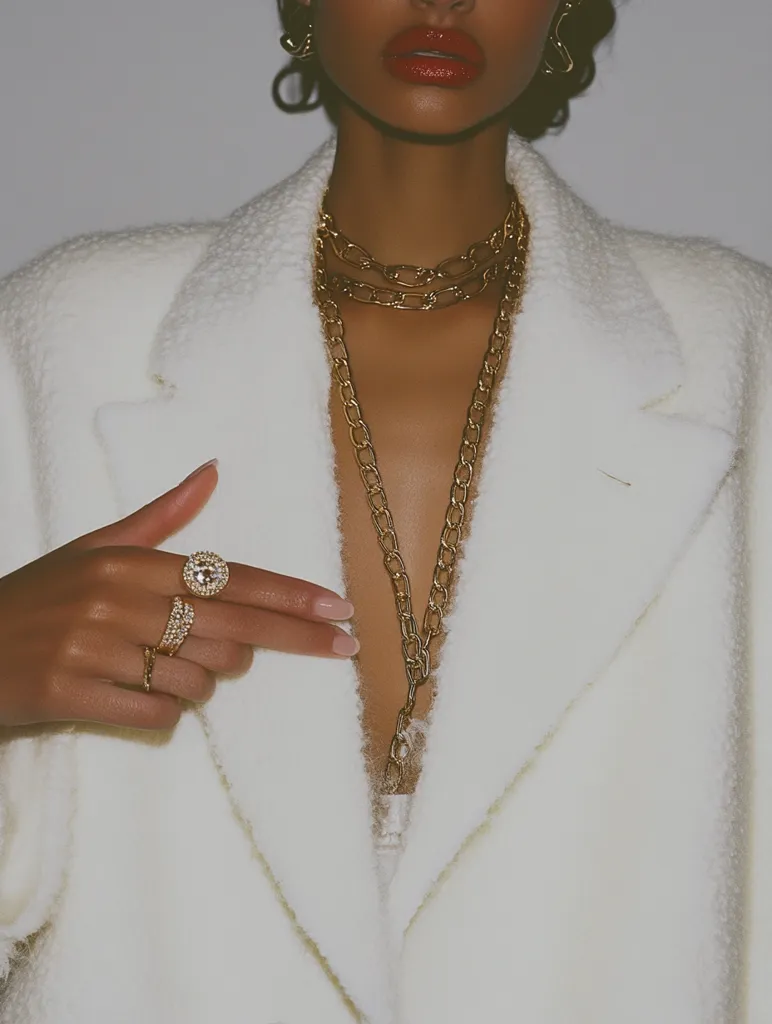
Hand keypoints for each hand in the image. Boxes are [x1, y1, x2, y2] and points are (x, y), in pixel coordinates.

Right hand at [0, 460, 357, 730]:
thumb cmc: (41, 597)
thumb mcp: (96, 549)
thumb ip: (160, 516)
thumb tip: (212, 471)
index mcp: (131, 562)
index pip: (231, 579)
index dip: (292, 599)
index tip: (340, 612)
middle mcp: (118, 600)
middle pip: (231, 631)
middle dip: (275, 646)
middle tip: (292, 650)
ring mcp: (95, 649)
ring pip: (198, 680)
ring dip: (200, 684)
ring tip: (168, 668)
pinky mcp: (74, 694)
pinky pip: (158, 715)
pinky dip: (163, 714)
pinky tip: (139, 696)